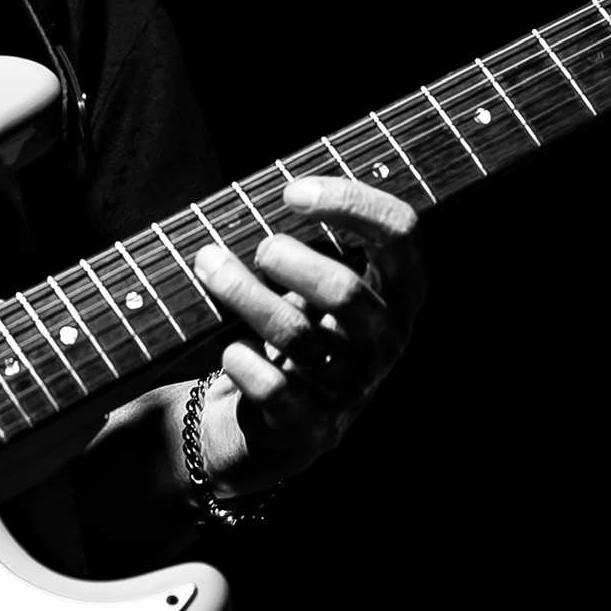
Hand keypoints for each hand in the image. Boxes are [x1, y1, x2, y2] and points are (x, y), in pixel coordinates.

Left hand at [191, 173, 424, 497]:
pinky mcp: (314, 426)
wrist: (284, 419)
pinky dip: (242, 360)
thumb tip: (274, 184)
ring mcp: (353, 386)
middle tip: (257, 248)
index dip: (349, 203)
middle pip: (345, 291)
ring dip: (243, 293)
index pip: (401, 234)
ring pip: (298, 335)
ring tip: (209, 264)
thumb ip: (317, 235)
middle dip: (289, 261)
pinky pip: (274, 388)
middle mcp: (385, 339)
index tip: (290, 193)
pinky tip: (230, 347)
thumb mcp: (325, 279)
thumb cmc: (305, 325)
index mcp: (399, 291)